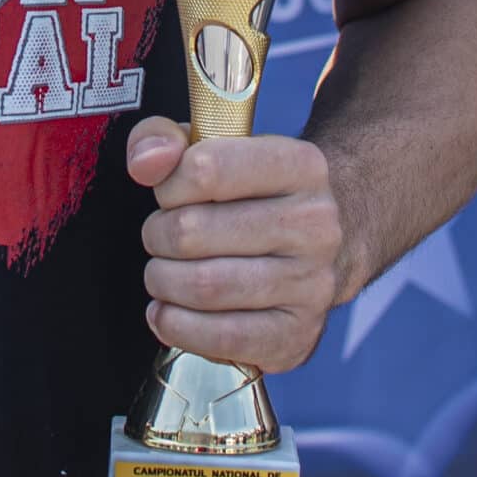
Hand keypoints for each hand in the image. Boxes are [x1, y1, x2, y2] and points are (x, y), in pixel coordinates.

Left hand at [124, 117, 351, 373]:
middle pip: (194, 232)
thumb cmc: (258, 192)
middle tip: (163, 237)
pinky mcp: (298, 334)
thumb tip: (145, 163)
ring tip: (165, 273)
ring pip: (204, 287)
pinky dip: (178, 326)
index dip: (170, 184)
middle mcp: (316, 225)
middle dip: (159, 236)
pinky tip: (170, 311)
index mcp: (301, 166)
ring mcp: (312, 284)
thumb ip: (164, 137)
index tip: (172, 194)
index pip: (207, 168)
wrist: (331, 241)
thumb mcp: (218, 145)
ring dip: (163, 281)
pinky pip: (222, 339)